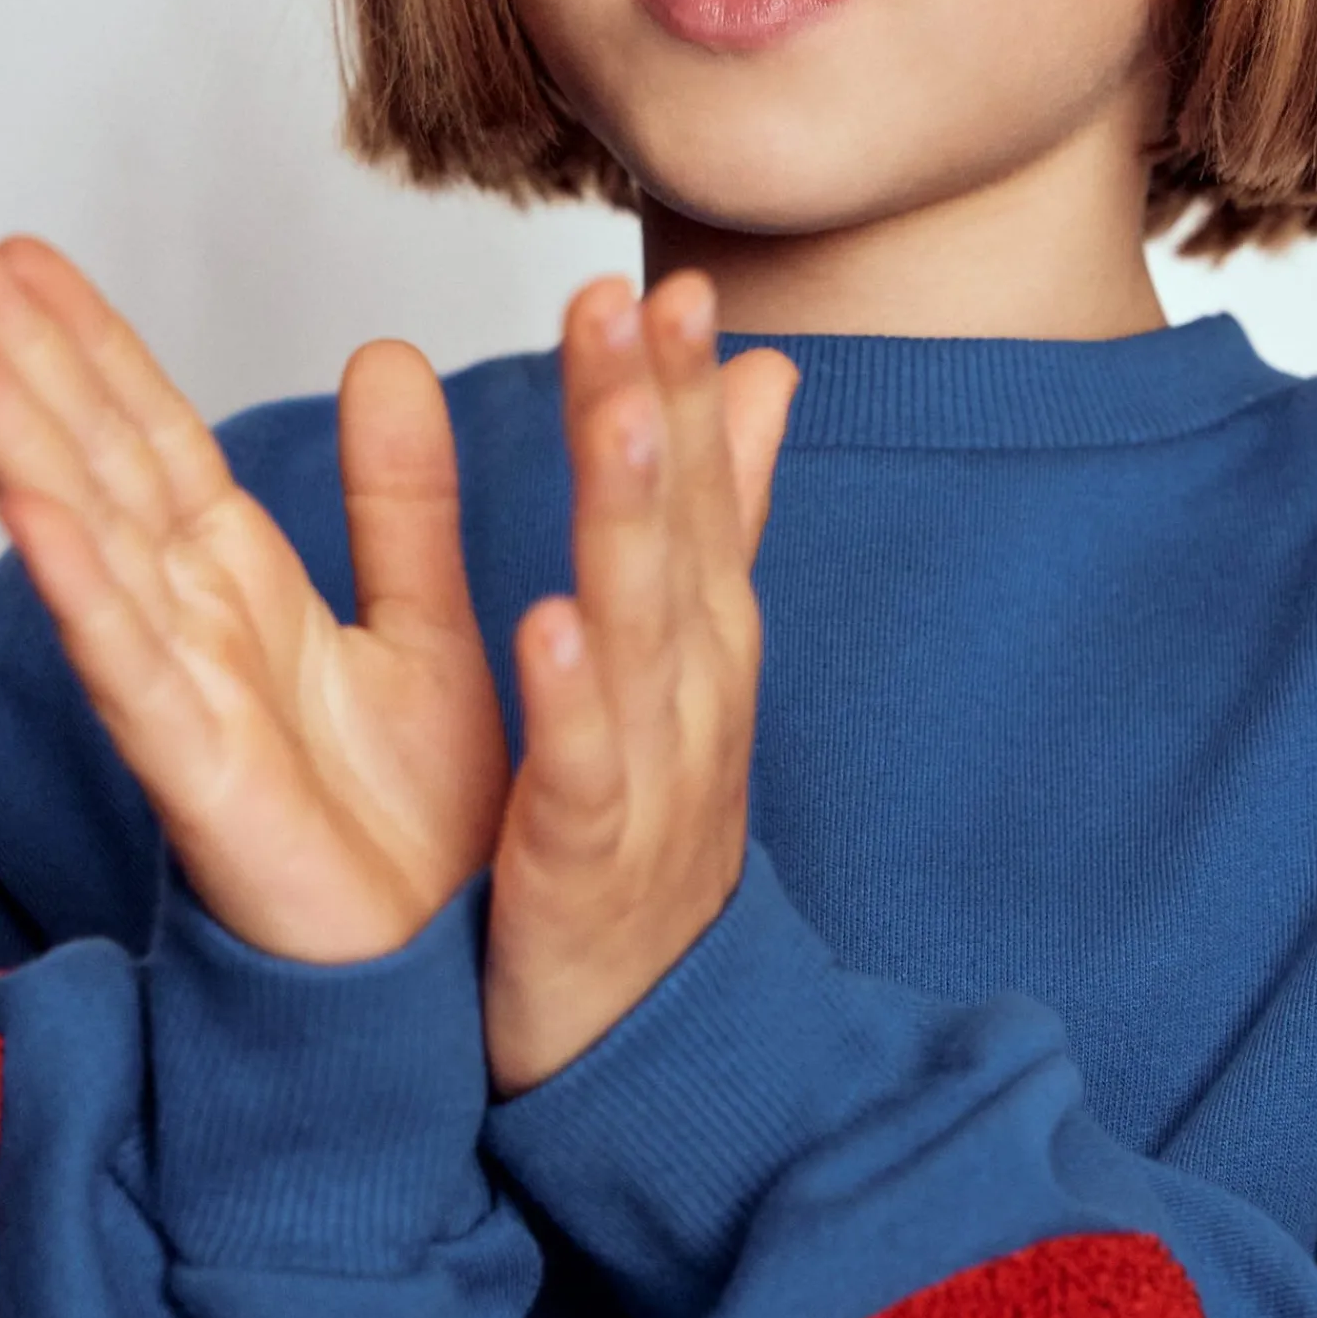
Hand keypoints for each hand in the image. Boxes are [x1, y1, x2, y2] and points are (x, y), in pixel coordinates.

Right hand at [0, 229, 509, 962]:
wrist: (446, 966)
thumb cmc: (418, 820)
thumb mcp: (420, 621)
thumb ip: (399, 499)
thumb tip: (386, 355)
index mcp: (242, 585)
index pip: (149, 434)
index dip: (88, 341)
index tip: (20, 252)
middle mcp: (193, 625)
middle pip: (89, 463)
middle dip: (14, 356)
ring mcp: (182, 696)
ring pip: (82, 544)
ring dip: (9, 441)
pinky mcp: (200, 778)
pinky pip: (131, 669)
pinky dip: (78, 587)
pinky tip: (28, 509)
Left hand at [482, 270, 800, 1100]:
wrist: (657, 1038)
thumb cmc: (652, 833)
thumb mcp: (689, 660)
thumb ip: (717, 517)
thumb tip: (762, 378)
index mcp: (700, 639)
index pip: (695, 490)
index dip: (680, 388)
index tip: (672, 279)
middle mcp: (692, 692)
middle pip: (676, 537)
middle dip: (660, 416)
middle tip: (645, 298)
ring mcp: (652, 777)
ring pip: (644, 634)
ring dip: (633, 523)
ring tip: (616, 420)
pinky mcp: (592, 863)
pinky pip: (585, 773)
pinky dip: (575, 701)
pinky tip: (554, 626)